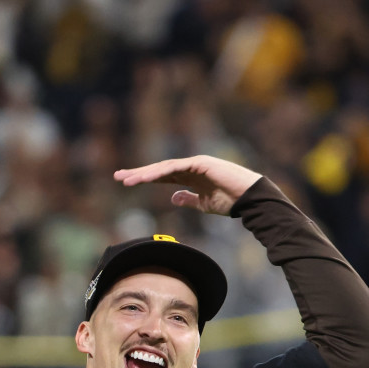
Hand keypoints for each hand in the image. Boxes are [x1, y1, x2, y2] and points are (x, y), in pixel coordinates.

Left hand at [114, 155, 261, 215]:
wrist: (250, 199)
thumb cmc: (230, 201)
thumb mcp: (203, 204)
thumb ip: (187, 199)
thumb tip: (172, 197)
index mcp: (190, 176)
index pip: (163, 176)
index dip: (145, 178)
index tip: (127, 182)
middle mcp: (190, 167)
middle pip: (159, 169)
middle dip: (139, 173)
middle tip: (118, 177)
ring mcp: (195, 163)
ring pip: (164, 168)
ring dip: (145, 174)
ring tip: (127, 180)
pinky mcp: (201, 163)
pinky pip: (176, 168)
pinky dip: (160, 173)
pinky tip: (146, 179)